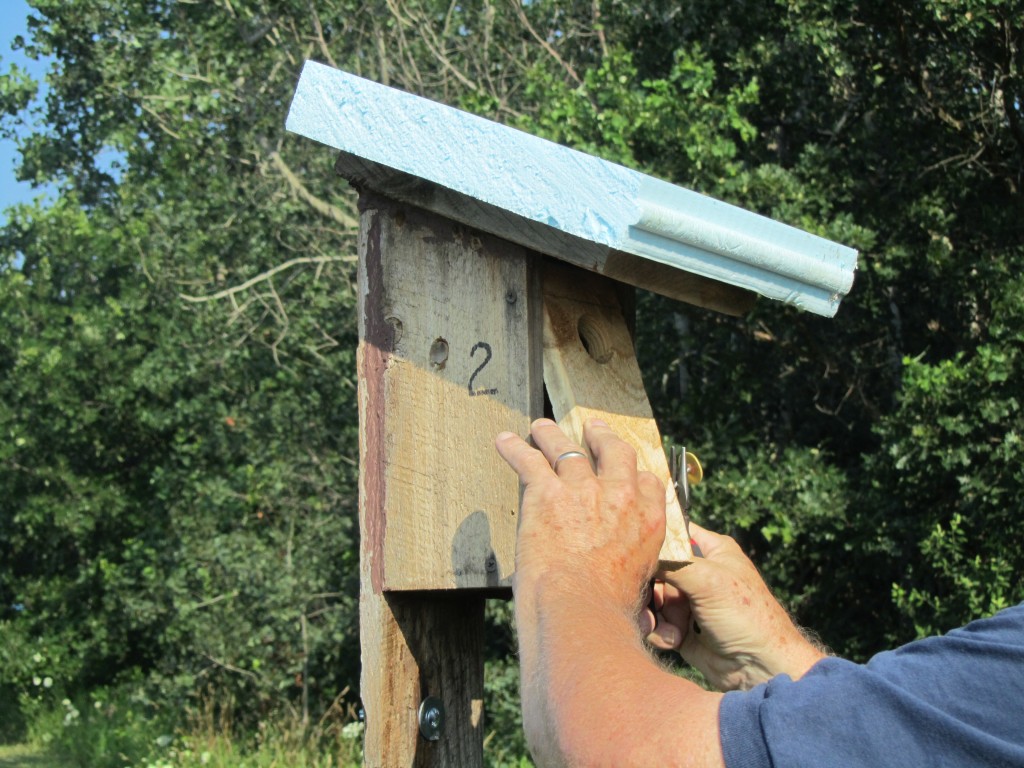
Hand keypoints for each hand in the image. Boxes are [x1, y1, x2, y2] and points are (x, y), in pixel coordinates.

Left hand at [495, 418, 665, 610]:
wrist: (581, 609)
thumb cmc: (608, 610)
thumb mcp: (639, 583)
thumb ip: (632, 566)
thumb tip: (625, 586)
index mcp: (648, 519)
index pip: (647, 481)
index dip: (634, 473)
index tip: (624, 469)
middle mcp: (619, 496)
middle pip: (613, 451)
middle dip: (601, 437)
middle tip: (592, 428)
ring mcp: (583, 489)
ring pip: (566, 449)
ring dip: (551, 435)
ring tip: (541, 427)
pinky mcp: (546, 492)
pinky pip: (528, 460)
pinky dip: (514, 449)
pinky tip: (503, 442)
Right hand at [642, 523, 826, 690]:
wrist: (759, 669)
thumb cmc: (745, 617)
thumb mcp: (708, 580)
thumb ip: (670, 562)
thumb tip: (636, 554)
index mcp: (712, 549)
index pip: (673, 530)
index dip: (654, 539)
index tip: (638, 552)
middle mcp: (698, 571)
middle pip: (654, 568)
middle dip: (653, 589)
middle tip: (661, 603)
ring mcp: (688, 600)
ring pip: (650, 597)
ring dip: (656, 614)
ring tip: (673, 630)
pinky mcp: (680, 627)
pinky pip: (655, 622)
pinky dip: (659, 631)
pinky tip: (675, 642)